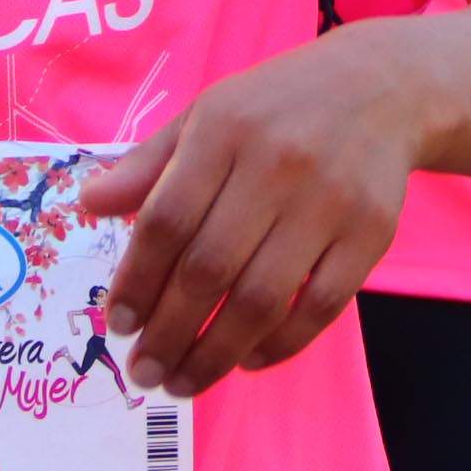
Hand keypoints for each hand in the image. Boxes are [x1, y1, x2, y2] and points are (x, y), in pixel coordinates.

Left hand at [78, 32, 431, 397]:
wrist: (382, 88)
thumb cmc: (276, 107)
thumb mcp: (207, 115)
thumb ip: (149, 164)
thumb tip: (87, 204)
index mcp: (224, 130)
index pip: (167, 220)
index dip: (137, 281)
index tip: (118, 325)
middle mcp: (277, 165)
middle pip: (210, 268)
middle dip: (168, 333)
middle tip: (143, 374)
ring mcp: (329, 201)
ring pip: (262, 298)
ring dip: (215, 353)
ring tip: (183, 382)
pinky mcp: (371, 232)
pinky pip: (320, 306)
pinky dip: (280, 344)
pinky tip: (247, 360)